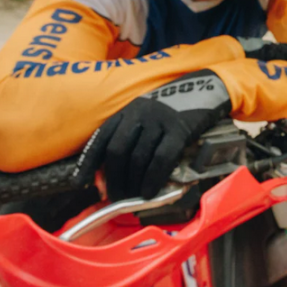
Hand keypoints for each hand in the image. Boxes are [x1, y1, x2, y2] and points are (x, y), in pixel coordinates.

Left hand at [76, 70, 229, 200]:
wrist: (206, 88)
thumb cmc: (174, 107)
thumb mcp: (147, 114)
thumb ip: (132, 136)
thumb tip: (115, 173)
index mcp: (128, 110)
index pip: (101, 138)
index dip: (88, 163)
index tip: (80, 183)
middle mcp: (140, 114)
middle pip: (117, 152)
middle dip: (113, 180)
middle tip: (115, 197)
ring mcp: (160, 121)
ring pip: (138, 159)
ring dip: (133, 184)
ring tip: (133, 199)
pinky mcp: (180, 130)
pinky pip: (161, 159)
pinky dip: (153, 180)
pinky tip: (150, 193)